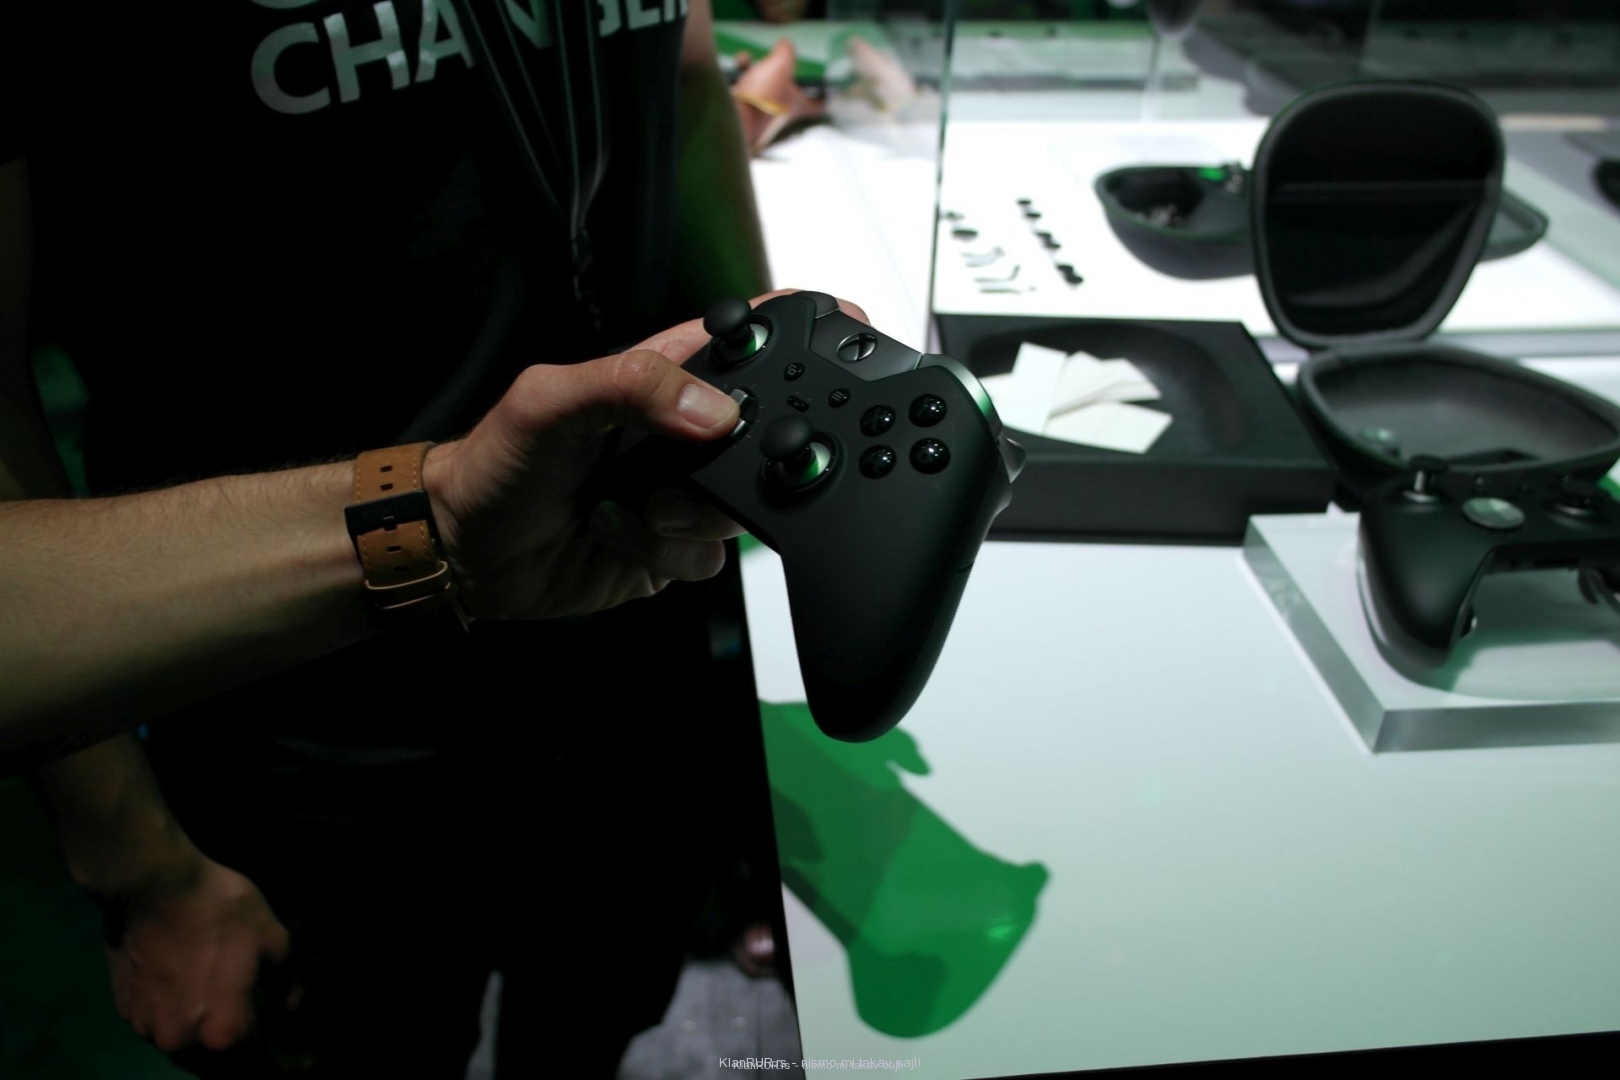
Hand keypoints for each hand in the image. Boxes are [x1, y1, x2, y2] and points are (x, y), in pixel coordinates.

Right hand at [104, 855, 292, 1052]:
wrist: (151, 886)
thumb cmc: (220, 911)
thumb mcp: (273, 939)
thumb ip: (287, 982)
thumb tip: (290, 1006)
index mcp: (223, 1033)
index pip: (255, 1065)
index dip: (274, 1059)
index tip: (286, 1052)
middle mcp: (180, 1044)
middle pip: (216, 1066)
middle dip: (237, 1055)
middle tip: (252, 1030)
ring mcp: (146, 1030)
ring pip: (183, 1051)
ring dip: (203, 1041)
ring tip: (217, 1013)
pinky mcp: (124, 1012)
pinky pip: (158, 1029)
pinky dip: (175, 1021)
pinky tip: (184, 994)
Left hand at [426, 291, 866, 619]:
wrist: (469, 554)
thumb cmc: (495, 462)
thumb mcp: (550, 400)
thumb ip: (630, 384)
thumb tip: (714, 411)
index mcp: (663, 375)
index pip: (748, 340)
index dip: (800, 332)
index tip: (844, 329)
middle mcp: (683, 434)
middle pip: (765, 436)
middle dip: (747, 461)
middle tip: (696, 468)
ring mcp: (684, 493)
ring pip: (744, 508)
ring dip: (689, 517)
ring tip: (634, 508)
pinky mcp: (673, 548)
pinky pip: (711, 559)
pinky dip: (667, 556)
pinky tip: (620, 537)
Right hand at [732, 40, 825, 154]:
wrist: (736, 115)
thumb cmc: (764, 94)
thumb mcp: (781, 64)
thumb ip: (786, 51)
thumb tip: (785, 45)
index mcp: (797, 105)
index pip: (817, 105)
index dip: (824, 99)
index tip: (828, 93)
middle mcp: (781, 111)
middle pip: (787, 91)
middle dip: (780, 72)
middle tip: (778, 62)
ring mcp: (761, 112)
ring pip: (763, 84)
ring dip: (755, 68)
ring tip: (746, 59)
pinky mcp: (743, 109)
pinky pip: (746, 86)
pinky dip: (742, 72)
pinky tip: (739, 63)